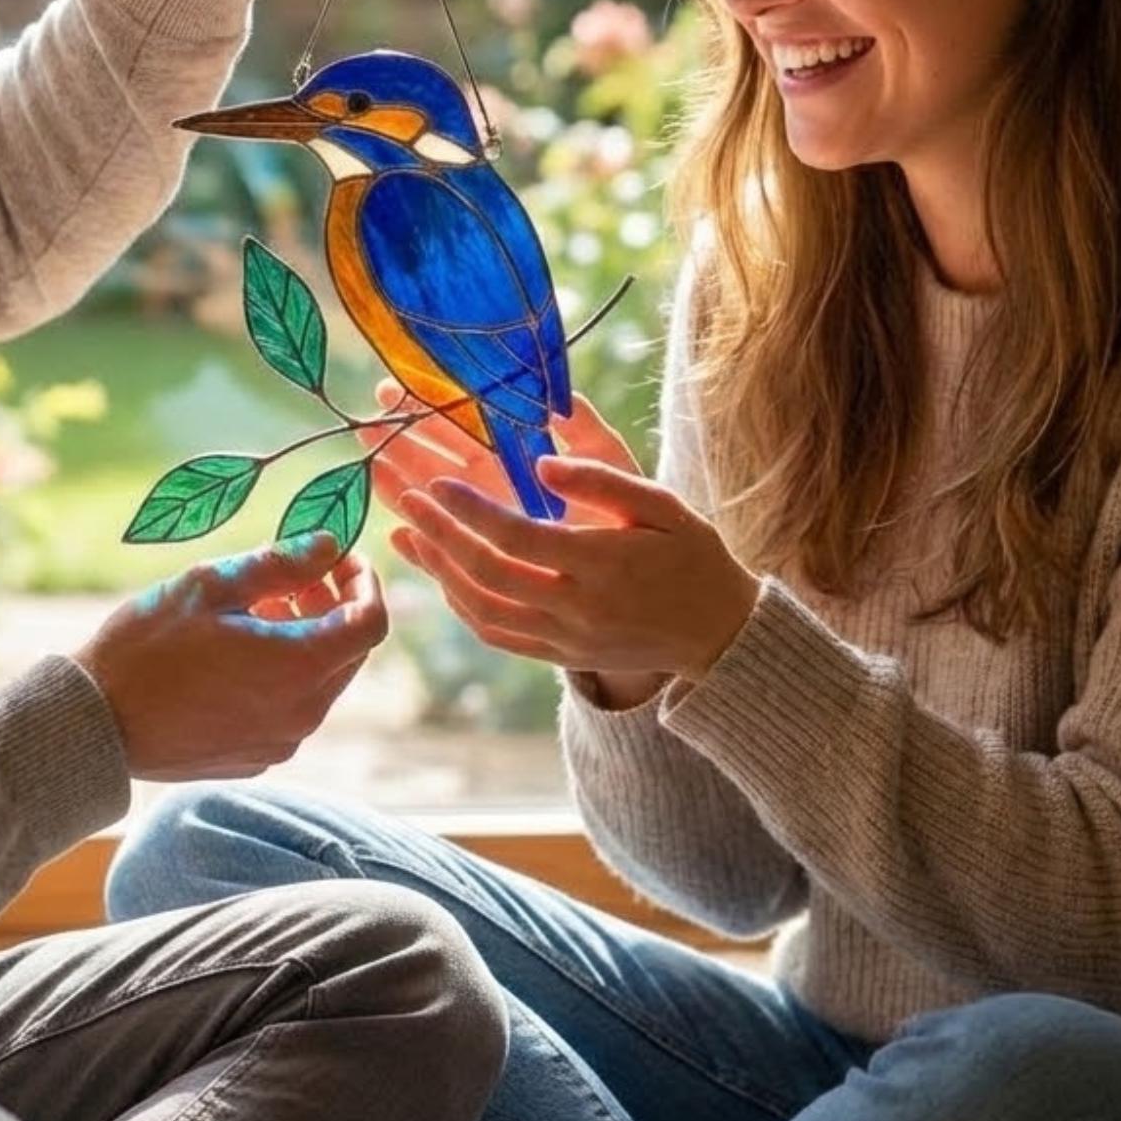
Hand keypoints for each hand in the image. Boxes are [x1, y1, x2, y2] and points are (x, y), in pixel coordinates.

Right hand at [72, 533, 387, 779]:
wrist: (94, 724)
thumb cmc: (146, 646)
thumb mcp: (211, 584)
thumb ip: (282, 563)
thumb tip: (330, 543)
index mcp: (298, 668)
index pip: (371, 622)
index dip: (364, 581)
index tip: (338, 555)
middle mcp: (301, 714)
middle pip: (350, 651)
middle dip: (334, 604)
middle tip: (294, 571)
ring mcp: (280, 742)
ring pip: (322, 679)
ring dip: (307, 636)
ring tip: (259, 604)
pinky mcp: (257, 756)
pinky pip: (293, 706)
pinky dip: (285, 670)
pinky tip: (240, 648)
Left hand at [369, 388, 758, 685]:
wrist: (717, 633)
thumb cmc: (691, 555)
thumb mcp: (661, 506)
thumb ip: (602, 480)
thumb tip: (541, 463)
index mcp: (602, 564)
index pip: (518, 536)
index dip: (470, 511)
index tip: (435, 482)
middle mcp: (576, 609)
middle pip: (487, 573)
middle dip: (438, 535)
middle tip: (403, 498)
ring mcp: (564, 639)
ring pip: (481, 609)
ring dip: (438, 570)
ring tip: (406, 532)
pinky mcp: (558, 657)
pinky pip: (495, 635)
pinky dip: (459, 604)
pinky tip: (439, 573)